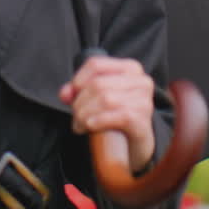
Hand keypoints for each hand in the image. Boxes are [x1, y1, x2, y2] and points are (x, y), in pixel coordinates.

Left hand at [59, 55, 156, 172]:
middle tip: (76, 117)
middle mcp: (141, 80)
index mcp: (129, 68)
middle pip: (98, 84)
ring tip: (81, 125)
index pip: (95, 64)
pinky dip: (99, 121)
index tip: (71, 97)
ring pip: (105, 99)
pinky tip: (91, 126)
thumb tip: (65, 93)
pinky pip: (117, 115)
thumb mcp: (97, 99)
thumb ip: (78, 91)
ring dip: (85, 115)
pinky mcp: (143, 120)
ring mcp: (144, 100)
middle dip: (80, 103)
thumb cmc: (115, 116)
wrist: (136, 143)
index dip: (78, 80)